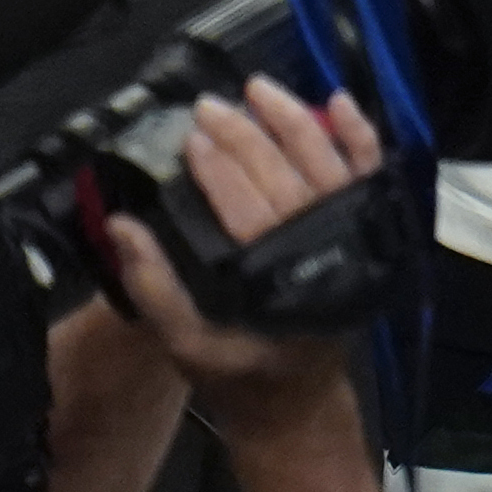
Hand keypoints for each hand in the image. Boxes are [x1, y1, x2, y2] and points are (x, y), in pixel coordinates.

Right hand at [96, 85, 391, 402]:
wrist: (297, 403)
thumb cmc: (237, 375)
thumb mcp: (186, 343)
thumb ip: (154, 285)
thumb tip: (122, 225)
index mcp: (278, 282)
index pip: (250, 210)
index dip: (219, 169)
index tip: (190, 138)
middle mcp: (325, 254)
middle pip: (287, 179)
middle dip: (247, 137)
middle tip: (210, 107)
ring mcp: (355, 241)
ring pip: (328, 167)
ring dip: (295, 122)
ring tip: (260, 88)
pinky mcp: (369, 235)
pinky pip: (368, 177)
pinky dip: (358, 138)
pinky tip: (339, 102)